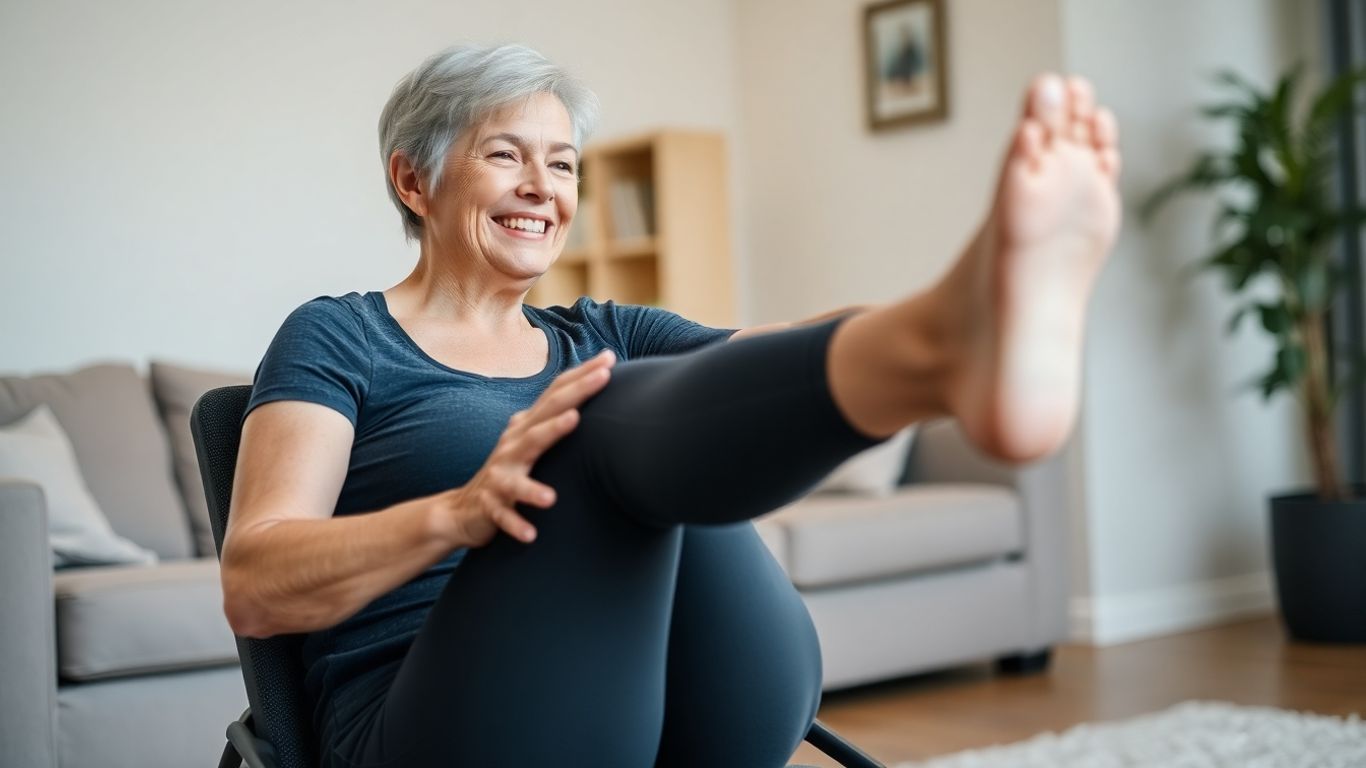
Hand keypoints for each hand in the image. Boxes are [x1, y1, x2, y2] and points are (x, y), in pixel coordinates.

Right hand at [448, 349, 615, 546]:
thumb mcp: (529, 442)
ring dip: (549, 436)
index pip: (555, 394)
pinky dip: (516, 521)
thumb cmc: (508, 473)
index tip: (610, 358)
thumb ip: (553, 421)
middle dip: (575, 394)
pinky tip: (532, 533)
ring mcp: (501, 473)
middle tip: (603, 377)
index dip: (581, 375)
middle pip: (545, 415)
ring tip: (573, 424)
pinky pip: (504, 513)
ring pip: (524, 453)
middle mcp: (512, 444)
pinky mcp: (491, 505)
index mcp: (525, 428)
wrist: (462, 511)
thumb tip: (590, 401)